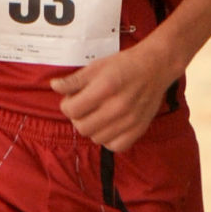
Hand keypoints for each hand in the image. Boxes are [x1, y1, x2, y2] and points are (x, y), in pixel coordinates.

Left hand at [51, 43, 173, 151]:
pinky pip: (115, 146)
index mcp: (105, 88)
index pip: (71, 110)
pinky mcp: (139, 129)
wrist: (155, 67)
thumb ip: (74, 80)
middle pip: (82, 127)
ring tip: (97, 115)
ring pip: (96, 138)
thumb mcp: (96, 66)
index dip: (67, 105)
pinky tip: (109, 126)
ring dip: (92, 128)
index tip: (72, 99)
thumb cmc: (124, 65)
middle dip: (77, 117)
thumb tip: (55, 87)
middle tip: (84, 107)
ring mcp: (130, 120)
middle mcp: (118, 107)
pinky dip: (109, 139)